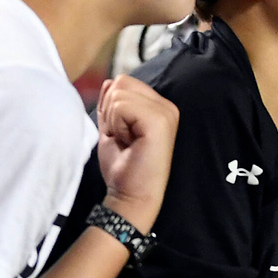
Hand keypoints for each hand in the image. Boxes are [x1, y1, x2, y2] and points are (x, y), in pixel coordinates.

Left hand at [96, 75, 179, 233]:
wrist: (131, 196)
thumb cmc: (123, 168)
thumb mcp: (112, 128)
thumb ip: (113, 105)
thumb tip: (110, 81)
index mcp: (159, 107)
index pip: (124, 81)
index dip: (111, 107)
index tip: (122, 134)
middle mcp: (167, 106)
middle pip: (121, 82)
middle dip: (111, 110)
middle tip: (124, 138)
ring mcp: (166, 112)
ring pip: (119, 94)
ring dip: (113, 120)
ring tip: (127, 141)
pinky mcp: (159, 121)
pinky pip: (121, 106)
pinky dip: (116, 125)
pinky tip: (129, 142)